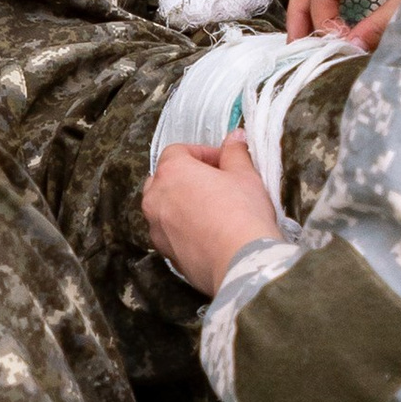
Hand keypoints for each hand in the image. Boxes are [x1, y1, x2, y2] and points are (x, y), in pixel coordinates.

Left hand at [141, 134, 285, 300]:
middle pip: (164, 178)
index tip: (224, 161)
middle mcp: (155, 199)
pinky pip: (171, 233)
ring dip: (184, 203)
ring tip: (214, 209)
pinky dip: (184, 229)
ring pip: (164, 207)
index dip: (202, 153)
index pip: (177, 151)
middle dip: (188, 177)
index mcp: (171, 173)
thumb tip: (235, 138)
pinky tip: (210, 233)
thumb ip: (235, 153)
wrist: (241, 263)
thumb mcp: (245, 175)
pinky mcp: (166, 254)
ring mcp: (157, 229)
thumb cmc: (243, 214)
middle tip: (217, 182)